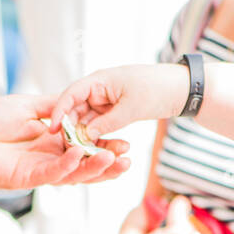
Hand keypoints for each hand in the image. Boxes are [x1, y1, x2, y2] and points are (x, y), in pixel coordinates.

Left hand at [0, 94, 129, 189]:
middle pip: (84, 164)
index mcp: (50, 142)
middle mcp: (48, 158)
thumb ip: (54, 106)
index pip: (84, 146)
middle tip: (129, 157)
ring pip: (73, 173)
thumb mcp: (26, 106)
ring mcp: (38, 170)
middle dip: (107, 161)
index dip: (104, 145)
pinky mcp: (26, 178)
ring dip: (95, 168)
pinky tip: (81, 155)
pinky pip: (52, 173)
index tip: (126, 140)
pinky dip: (68, 165)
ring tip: (116, 160)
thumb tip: (77, 101)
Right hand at [49, 64, 189, 141]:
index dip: (60, 112)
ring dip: (84, 136)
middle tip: (69, 148)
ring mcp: (104, 101)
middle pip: (75, 110)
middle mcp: (97, 90)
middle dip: (71, 129)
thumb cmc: (156, 89)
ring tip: (82, 153)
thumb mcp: (131, 108)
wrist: (180, 89)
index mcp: (99, 80)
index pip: (70, 94)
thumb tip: (87, 136)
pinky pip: (98, 126)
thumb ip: (108, 123)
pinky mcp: (111, 111)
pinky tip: (95, 150)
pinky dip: (96, 137)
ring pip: (85, 121)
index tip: (53, 129)